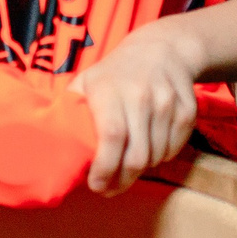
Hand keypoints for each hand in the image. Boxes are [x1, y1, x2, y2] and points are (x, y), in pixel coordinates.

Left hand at [71, 24, 201, 194]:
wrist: (162, 49)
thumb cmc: (115, 73)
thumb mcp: (87, 82)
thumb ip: (70, 110)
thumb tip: (49, 143)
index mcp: (110, 91)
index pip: (111, 137)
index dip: (105, 168)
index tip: (97, 185)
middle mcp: (141, 96)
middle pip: (137, 155)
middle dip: (123, 181)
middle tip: (111, 188)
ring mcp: (167, 103)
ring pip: (157, 157)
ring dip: (141, 170)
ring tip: (128, 165)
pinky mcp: (187, 110)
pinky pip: (175, 149)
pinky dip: (161, 157)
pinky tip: (149, 149)